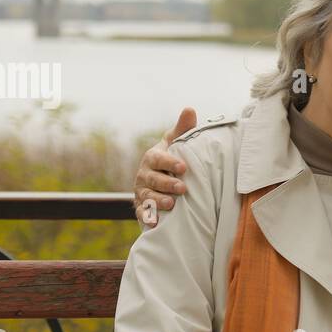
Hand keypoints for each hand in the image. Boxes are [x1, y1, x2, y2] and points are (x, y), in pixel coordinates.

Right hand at [134, 107, 195, 226]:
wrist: (163, 181)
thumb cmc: (173, 158)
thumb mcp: (178, 143)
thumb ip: (183, 129)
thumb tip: (189, 109)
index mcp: (153, 157)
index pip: (158, 158)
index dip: (169, 162)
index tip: (183, 167)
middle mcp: (144, 174)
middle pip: (152, 179)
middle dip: (166, 183)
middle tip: (182, 188)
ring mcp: (142, 191)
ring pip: (147, 196)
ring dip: (158, 200)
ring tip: (171, 204)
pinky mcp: (142, 206)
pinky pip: (142, 212)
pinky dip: (148, 217)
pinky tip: (155, 222)